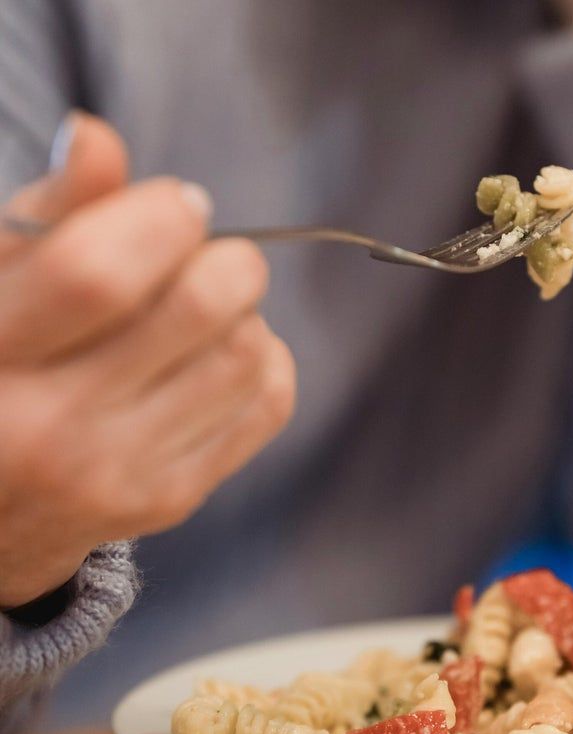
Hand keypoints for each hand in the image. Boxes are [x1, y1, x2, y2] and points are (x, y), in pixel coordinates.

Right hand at [0, 113, 295, 607]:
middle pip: (200, 308)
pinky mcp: (170, 498)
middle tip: (202, 255)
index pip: (99, 272)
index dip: (163, 217)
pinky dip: (264, 360)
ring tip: (203, 312)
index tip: (179, 206)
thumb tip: (98, 138)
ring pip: (248, 354)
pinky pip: (268, 405)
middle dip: (227, 258)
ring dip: (245, 311)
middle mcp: (50, 427)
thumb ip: (47, 215)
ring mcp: (119, 473)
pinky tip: (221, 354)